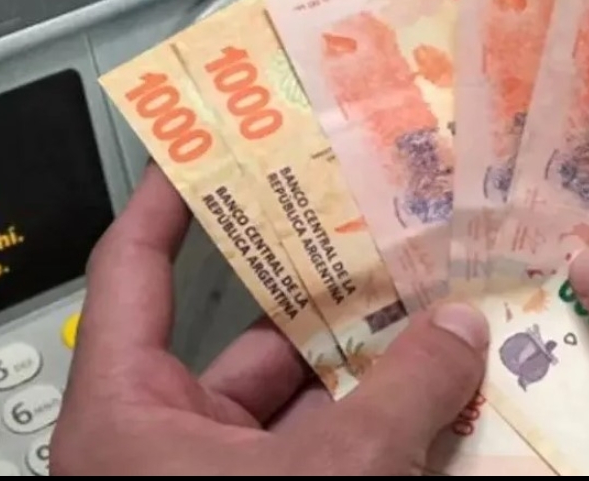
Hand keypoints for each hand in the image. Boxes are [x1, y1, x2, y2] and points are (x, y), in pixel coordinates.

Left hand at [50, 164, 490, 474]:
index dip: (171, 195)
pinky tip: (447, 408)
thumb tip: (462, 328)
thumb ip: (398, 400)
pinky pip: (321, 461)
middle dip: (330, 300)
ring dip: (372, 375)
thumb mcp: (326, 480)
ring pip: (298, 408)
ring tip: (446, 318)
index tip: (217, 141)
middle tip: (395, 240)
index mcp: (125, 409)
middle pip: (247, 339)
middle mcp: (161, 442)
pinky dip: (376, 438)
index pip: (133, 266)